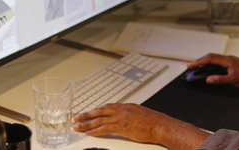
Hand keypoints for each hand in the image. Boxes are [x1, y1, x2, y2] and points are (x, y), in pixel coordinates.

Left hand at [73, 103, 208, 149]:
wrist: (162, 125)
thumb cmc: (155, 122)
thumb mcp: (142, 114)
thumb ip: (132, 115)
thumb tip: (127, 119)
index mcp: (127, 106)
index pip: (107, 107)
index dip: (96, 110)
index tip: (89, 112)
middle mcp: (122, 110)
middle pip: (100, 111)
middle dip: (87, 114)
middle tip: (77, 117)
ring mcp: (122, 117)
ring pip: (99, 119)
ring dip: (87, 123)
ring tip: (78, 126)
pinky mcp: (122, 126)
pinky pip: (105, 128)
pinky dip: (95, 130)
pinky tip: (89, 132)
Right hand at [187, 54, 238, 94]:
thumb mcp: (233, 80)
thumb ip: (220, 80)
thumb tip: (208, 79)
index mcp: (227, 60)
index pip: (209, 59)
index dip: (199, 62)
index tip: (191, 65)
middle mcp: (228, 58)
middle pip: (210, 56)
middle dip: (200, 60)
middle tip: (191, 65)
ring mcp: (230, 60)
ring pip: (214, 58)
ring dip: (205, 61)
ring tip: (198, 66)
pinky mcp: (231, 63)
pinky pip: (218, 60)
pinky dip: (211, 63)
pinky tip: (210, 68)